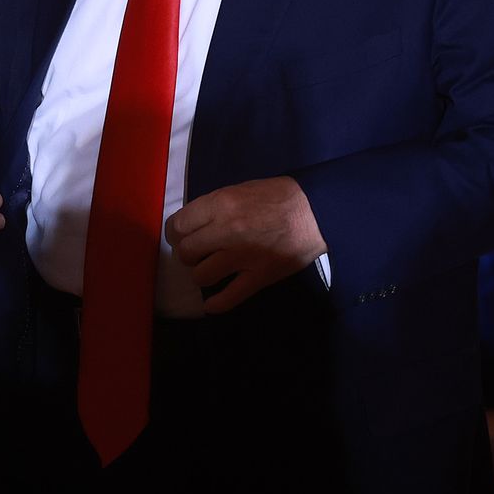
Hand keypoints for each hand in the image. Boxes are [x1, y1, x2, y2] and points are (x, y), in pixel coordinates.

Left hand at [165, 176, 326, 313]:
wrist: (317, 211)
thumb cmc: (279, 196)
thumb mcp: (241, 189)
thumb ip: (216, 207)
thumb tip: (196, 225)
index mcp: (221, 204)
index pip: (179, 225)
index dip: (176, 233)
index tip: (182, 237)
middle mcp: (226, 230)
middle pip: (186, 252)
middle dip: (188, 255)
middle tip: (197, 254)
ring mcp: (242, 256)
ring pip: (201, 276)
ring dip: (202, 275)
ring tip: (210, 271)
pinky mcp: (258, 276)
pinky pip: (227, 297)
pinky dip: (215, 304)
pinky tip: (212, 303)